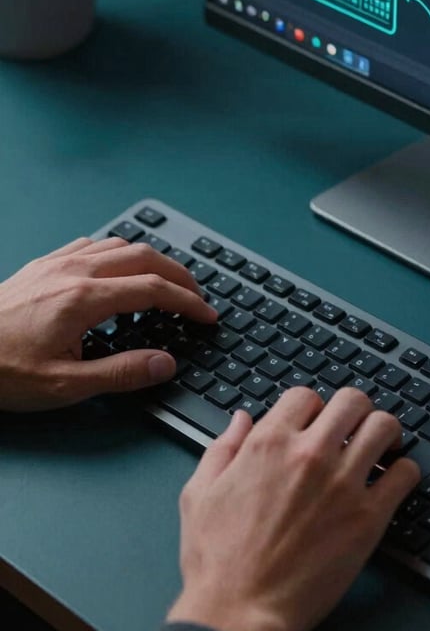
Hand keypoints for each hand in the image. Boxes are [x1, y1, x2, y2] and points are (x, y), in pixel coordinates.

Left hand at [0, 237, 216, 411]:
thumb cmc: (1, 370)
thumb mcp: (64, 386)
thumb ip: (120, 373)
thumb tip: (166, 362)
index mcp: (85, 298)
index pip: (154, 289)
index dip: (188, 301)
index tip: (207, 315)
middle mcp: (75, 271)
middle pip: (145, 257)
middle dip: (179, 275)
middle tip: (197, 296)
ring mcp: (57, 263)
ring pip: (120, 245)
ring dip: (151, 260)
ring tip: (165, 282)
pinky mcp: (42, 264)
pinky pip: (91, 244)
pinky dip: (117, 253)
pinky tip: (117, 269)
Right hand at [167, 387, 420, 630]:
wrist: (239, 614)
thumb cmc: (217, 561)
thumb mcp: (200, 493)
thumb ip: (223, 448)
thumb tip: (241, 418)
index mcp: (269, 443)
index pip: (306, 395)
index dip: (311, 408)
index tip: (314, 424)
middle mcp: (310, 455)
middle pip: (352, 400)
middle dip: (354, 410)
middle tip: (354, 428)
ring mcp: (343, 484)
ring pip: (384, 426)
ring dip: (385, 432)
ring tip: (381, 446)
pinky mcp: (368, 518)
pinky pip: (405, 474)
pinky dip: (404, 471)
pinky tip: (393, 480)